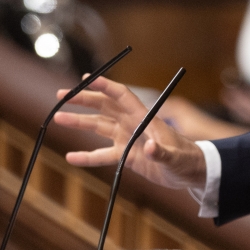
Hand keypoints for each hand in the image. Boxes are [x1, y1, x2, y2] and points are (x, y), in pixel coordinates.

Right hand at [52, 76, 206, 190]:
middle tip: (61, 95)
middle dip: (83, 99)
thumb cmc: (186, 159)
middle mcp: (133, 124)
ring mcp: (128, 139)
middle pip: (104, 107)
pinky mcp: (126, 156)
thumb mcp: (175, 157)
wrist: (190, 172)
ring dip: (80, 122)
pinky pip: (103, 155)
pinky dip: (87, 156)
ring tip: (58, 118)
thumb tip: (149, 148)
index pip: (121, 96)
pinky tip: (71, 157)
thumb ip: (162, 153)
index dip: (104, 86)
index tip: (85, 78)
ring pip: (99, 126)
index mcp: (144, 117)